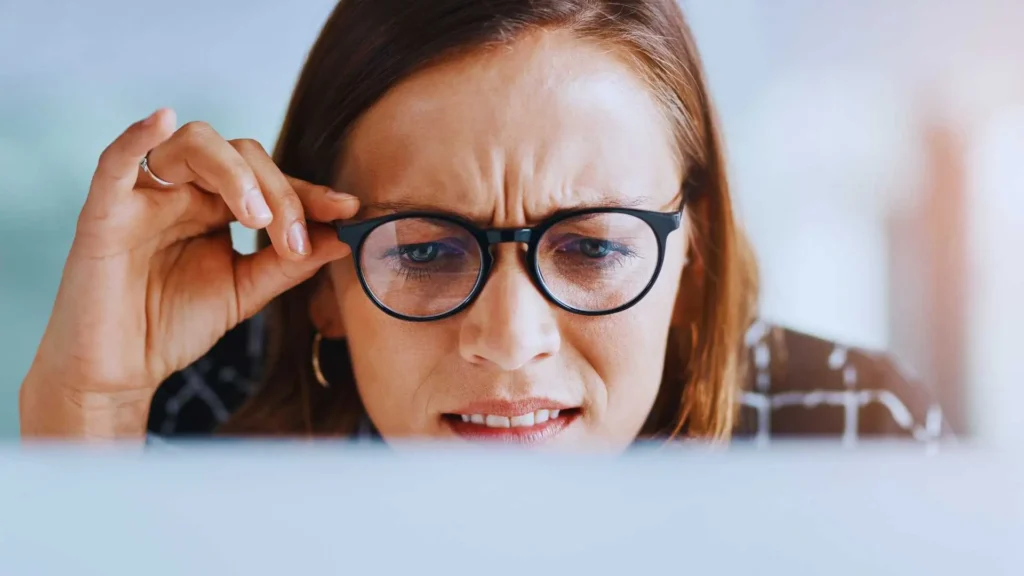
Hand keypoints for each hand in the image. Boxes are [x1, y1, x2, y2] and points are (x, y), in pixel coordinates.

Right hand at [19, 109, 357, 437]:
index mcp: (217, 206)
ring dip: (235, 175)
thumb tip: (344, 238)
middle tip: (294, 240)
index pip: (270, 179)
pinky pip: (115, 162)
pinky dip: (137, 135)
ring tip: (257, 219)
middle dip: (280, 193)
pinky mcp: (104, 214)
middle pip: (240, 155)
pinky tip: (162, 119)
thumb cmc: (175, 326)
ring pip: (192, 145)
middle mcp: (184, 191)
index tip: (348, 211)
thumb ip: (290, 263)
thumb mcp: (246, 292)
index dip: (309, 193)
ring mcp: (145, 197)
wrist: (120, 372)